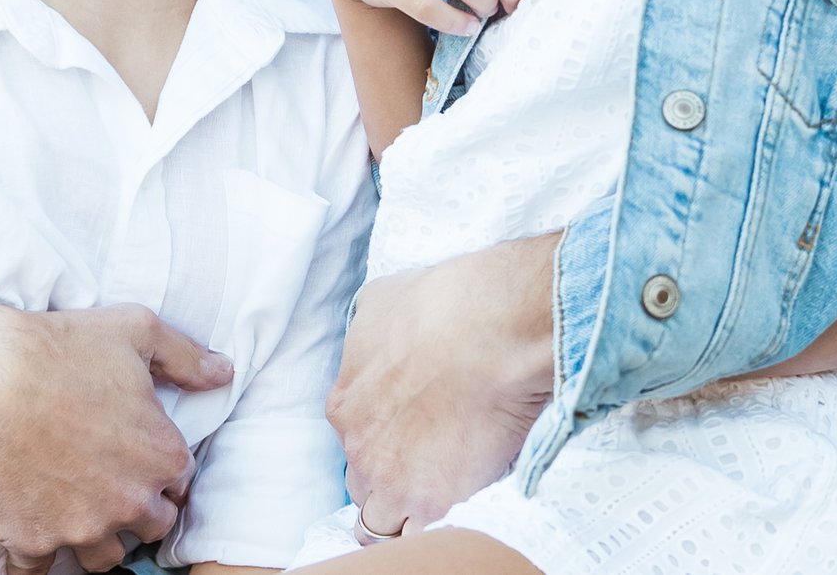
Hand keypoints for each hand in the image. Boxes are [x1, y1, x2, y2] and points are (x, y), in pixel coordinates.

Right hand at [0, 298, 232, 572]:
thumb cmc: (61, 346)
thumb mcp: (137, 330)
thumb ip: (187, 357)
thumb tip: (223, 372)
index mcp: (161, 456)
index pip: (179, 485)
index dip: (158, 472)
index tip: (135, 459)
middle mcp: (128, 501)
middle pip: (148, 528)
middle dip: (133, 510)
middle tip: (105, 484)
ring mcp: (80, 527)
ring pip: (102, 559)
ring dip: (94, 539)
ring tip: (75, 510)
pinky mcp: (31, 540)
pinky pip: (40, 570)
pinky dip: (36, 555)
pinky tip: (31, 531)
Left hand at [326, 236, 556, 536]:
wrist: (491, 331)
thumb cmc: (444, 306)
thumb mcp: (381, 301)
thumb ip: (370, 333)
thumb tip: (378, 334)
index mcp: (345, 405)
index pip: (353, 437)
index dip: (382, 434)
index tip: (411, 427)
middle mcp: (359, 448)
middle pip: (363, 482)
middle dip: (389, 475)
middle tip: (426, 460)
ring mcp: (392, 480)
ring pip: (382, 521)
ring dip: (405, 509)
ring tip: (440, 491)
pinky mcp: (432, 502)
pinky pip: (420, 535)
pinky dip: (434, 526)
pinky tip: (457, 502)